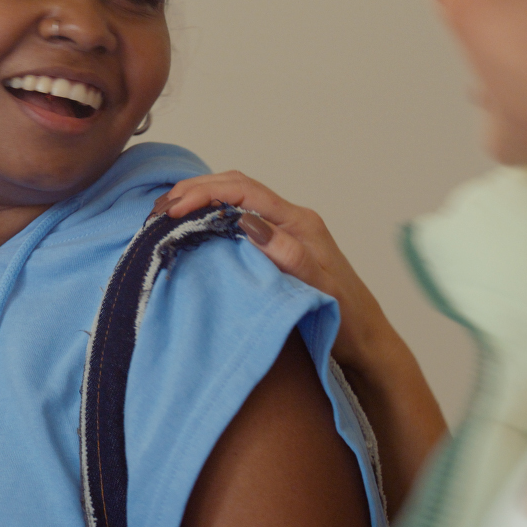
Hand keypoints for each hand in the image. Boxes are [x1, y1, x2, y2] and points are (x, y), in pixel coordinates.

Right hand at [152, 171, 384, 366]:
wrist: (366, 340)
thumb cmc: (345, 318)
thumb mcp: (317, 288)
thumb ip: (288, 254)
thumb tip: (249, 223)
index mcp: (299, 222)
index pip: (244, 191)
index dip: (205, 193)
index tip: (175, 209)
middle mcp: (291, 220)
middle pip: (237, 186)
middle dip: (196, 189)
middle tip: (160, 207)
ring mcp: (284, 231)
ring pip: (236, 199)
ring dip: (202, 199)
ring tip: (168, 212)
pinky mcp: (278, 246)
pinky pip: (240, 218)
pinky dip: (212, 215)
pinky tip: (194, 227)